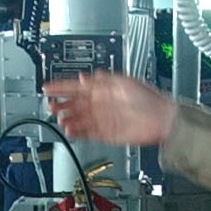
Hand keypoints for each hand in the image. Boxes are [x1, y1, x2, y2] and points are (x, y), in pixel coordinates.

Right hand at [44, 71, 178, 145]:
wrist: (162, 120)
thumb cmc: (148, 98)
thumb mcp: (123, 82)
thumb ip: (102, 80)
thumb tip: (84, 77)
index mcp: (103, 88)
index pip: (76, 86)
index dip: (61, 87)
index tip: (47, 88)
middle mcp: (101, 103)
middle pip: (74, 103)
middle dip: (60, 104)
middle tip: (50, 106)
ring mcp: (102, 119)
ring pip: (78, 119)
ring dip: (67, 119)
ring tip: (60, 120)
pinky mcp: (106, 133)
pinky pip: (87, 133)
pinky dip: (77, 132)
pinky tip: (70, 131)